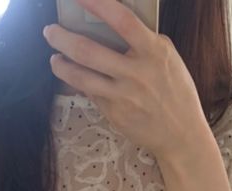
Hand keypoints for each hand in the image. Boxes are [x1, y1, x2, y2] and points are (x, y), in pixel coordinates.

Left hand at [43, 0, 209, 161]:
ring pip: (80, 76)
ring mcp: (123, 96)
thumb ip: (144, 42)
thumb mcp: (168, 59)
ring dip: (61, 65)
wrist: (182, 135)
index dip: (97, 3)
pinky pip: (90, 93)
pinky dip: (79, 83)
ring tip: (55, 59)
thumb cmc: (176, 93)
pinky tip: (76, 78)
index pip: (122, 20)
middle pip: (88, 51)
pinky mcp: (114, 114)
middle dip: (62, 38)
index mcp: (153, 51)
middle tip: (50, 32)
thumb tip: (113, 28)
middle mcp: (136, 73)